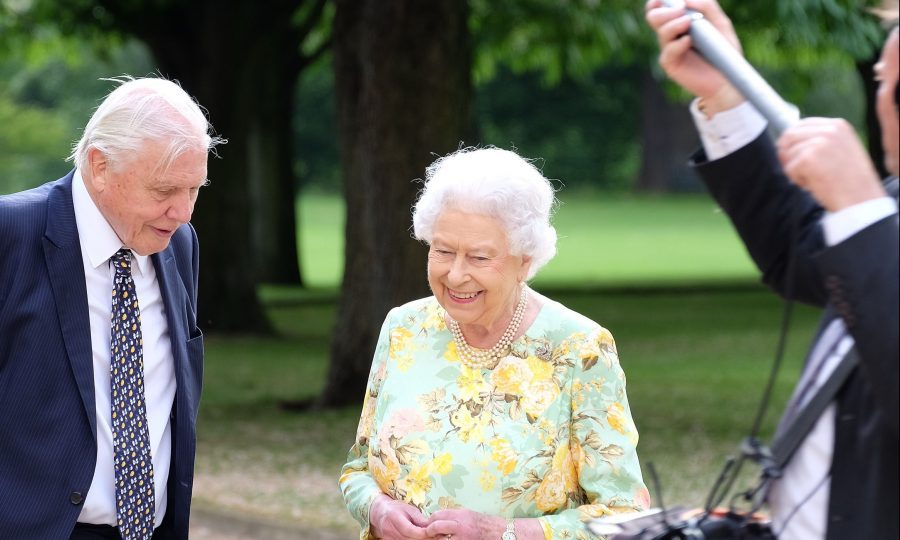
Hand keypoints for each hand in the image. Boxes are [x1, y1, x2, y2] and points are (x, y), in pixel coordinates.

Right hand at [369, 494, 430, 539]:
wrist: (380, 512)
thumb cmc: (397, 508)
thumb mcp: (409, 508)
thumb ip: (419, 519)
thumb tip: (431, 527)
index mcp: (393, 517)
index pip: (409, 530)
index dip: (421, 533)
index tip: (431, 532)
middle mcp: (388, 529)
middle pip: (408, 539)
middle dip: (422, 538)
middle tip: (433, 536)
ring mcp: (387, 538)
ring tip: (427, 537)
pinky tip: (417, 538)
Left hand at [424, 508, 503, 539]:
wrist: (497, 532)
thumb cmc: (481, 522)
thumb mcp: (466, 513)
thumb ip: (451, 515)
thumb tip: (437, 518)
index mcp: (459, 515)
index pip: (437, 515)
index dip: (430, 520)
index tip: (428, 523)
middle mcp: (459, 526)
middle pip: (435, 527)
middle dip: (429, 530)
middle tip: (429, 532)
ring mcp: (461, 538)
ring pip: (440, 539)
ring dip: (438, 539)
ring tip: (440, 537)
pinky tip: (448, 539)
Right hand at [644, 0, 744, 114]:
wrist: (728, 80)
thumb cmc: (725, 52)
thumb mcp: (721, 24)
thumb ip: (707, 7)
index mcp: (680, 22)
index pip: (661, 7)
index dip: (658, 1)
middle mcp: (672, 35)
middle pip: (654, 17)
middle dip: (665, 10)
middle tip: (681, 9)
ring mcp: (670, 50)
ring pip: (661, 31)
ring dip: (674, 23)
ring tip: (689, 22)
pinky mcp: (671, 65)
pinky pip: (667, 51)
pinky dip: (677, 43)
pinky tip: (688, 41)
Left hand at [777, 117, 886, 211]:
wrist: (861, 198)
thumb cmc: (851, 180)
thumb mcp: (842, 149)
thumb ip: (823, 140)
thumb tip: (790, 140)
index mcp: (838, 126)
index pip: (802, 124)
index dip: (792, 140)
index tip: (791, 153)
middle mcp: (829, 130)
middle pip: (789, 136)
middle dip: (787, 154)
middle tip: (795, 170)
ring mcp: (818, 143)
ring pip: (788, 153)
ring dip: (795, 170)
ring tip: (814, 179)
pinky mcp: (808, 158)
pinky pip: (789, 168)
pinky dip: (797, 180)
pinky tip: (814, 184)